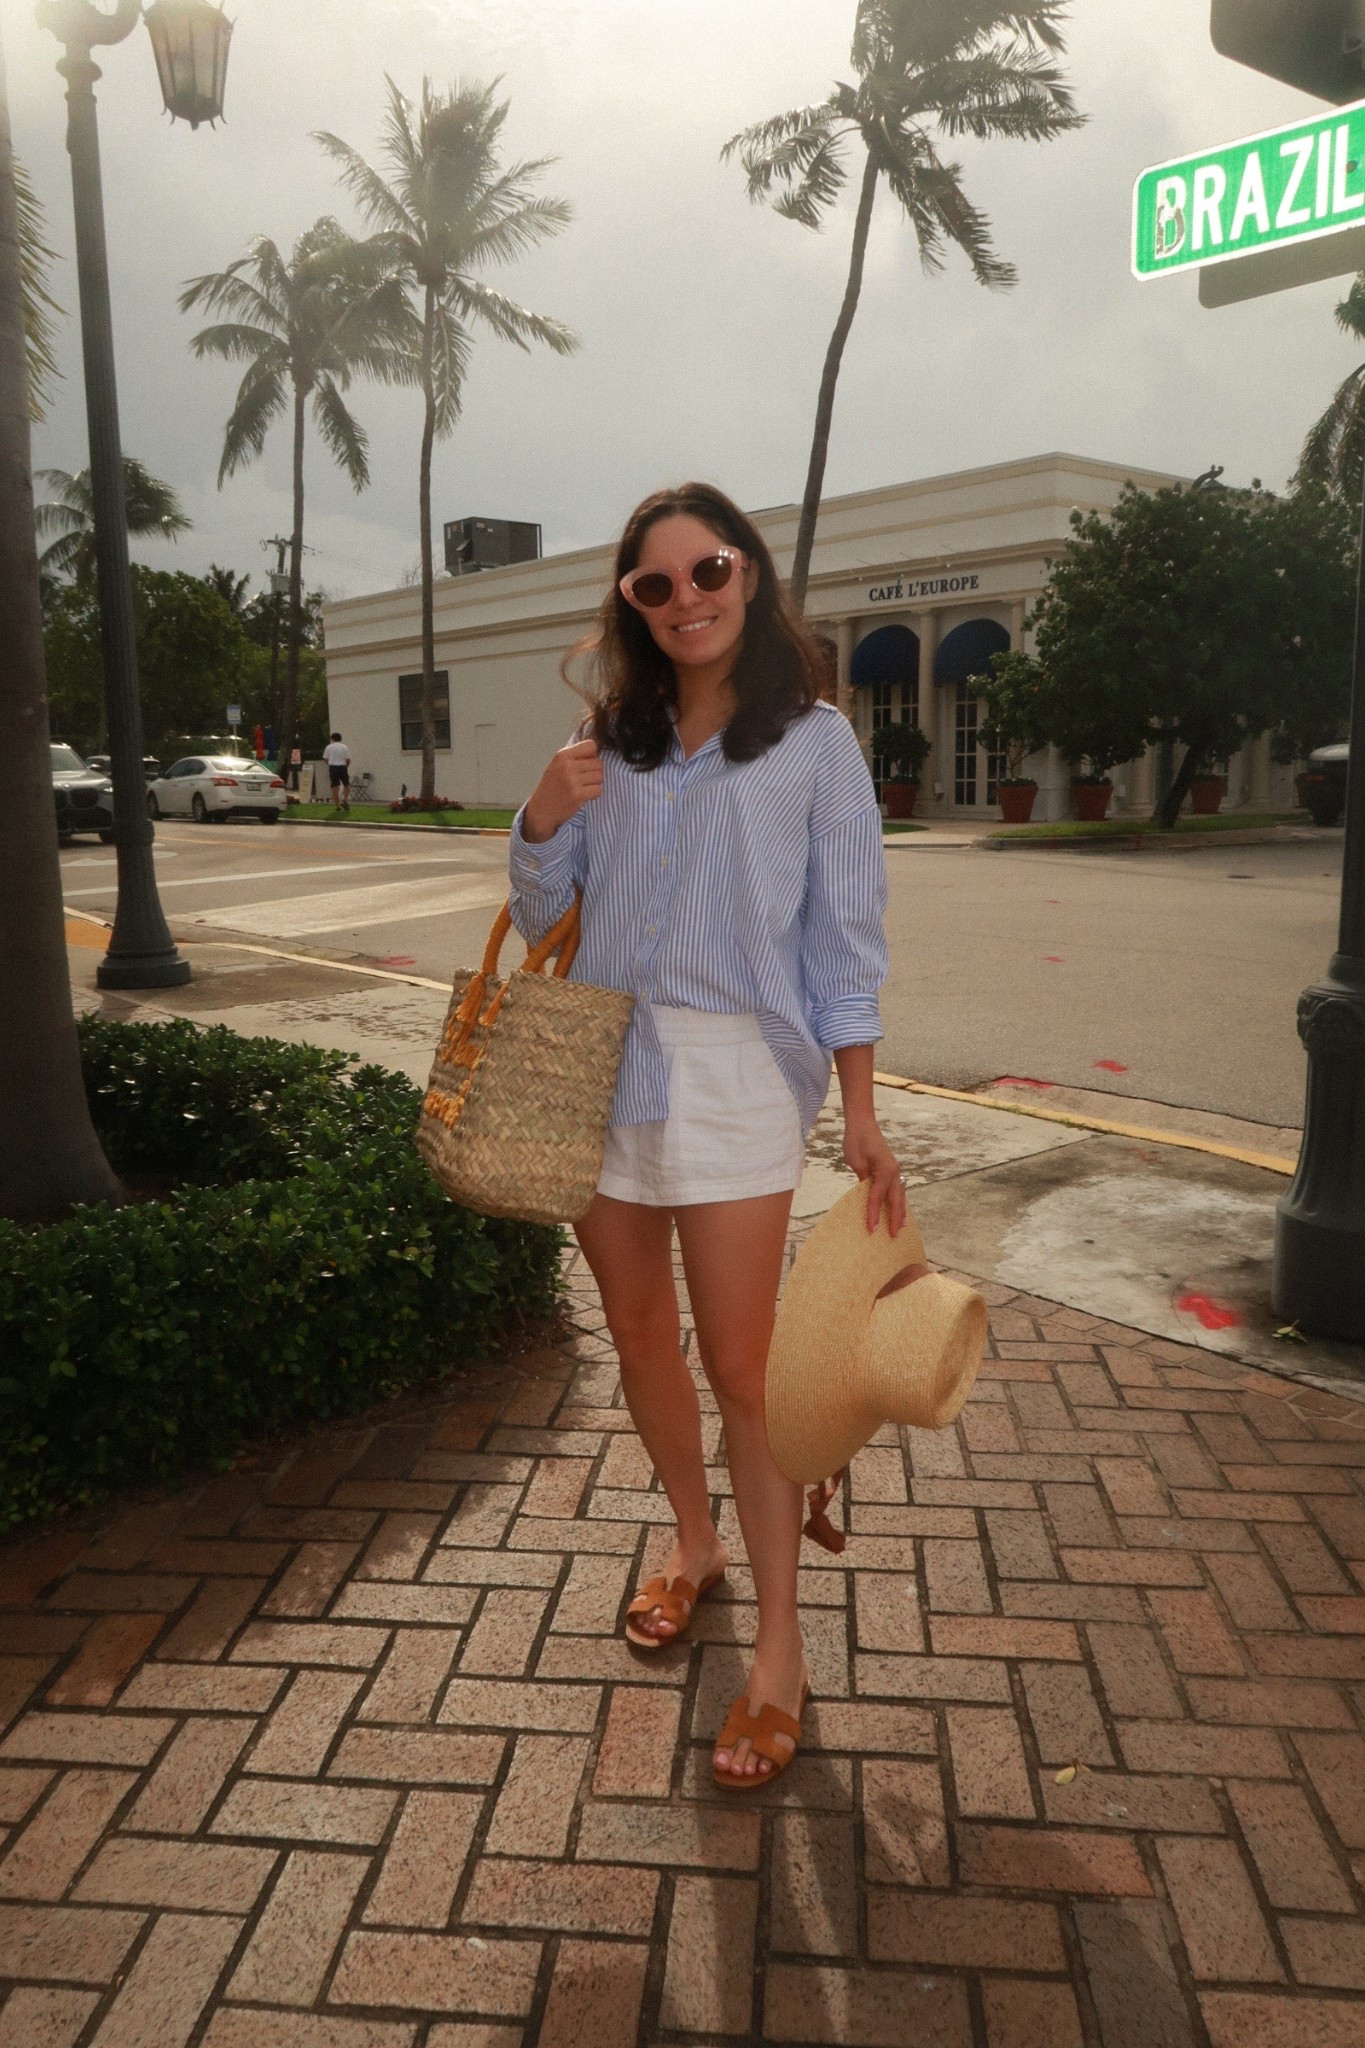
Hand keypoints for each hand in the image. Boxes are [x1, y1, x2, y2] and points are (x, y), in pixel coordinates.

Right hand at [523, 738, 602, 842]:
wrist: (541, 810)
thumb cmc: (552, 786)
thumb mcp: (557, 765)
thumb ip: (575, 756)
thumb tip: (597, 751)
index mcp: (562, 755)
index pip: (591, 745)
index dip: (592, 755)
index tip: (585, 763)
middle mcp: (567, 766)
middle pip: (598, 762)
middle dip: (595, 771)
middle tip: (584, 779)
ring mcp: (572, 781)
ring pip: (600, 776)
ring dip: (595, 783)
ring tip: (583, 787)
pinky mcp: (578, 795)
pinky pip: (598, 790)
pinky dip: (594, 794)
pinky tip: (583, 795)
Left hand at [843, 1116, 904, 1236]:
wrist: (862, 1123)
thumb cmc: (856, 1140)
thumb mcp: (856, 1161)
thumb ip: (863, 1179)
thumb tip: (867, 1195)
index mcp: (885, 1170)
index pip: (878, 1197)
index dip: (874, 1214)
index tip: (872, 1230)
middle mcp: (894, 1171)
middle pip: (896, 1200)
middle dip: (896, 1219)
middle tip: (895, 1236)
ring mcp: (895, 1170)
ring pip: (900, 1195)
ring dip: (901, 1212)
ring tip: (902, 1228)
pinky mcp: (891, 1169)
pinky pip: (897, 1189)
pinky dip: (898, 1201)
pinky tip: (898, 1210)